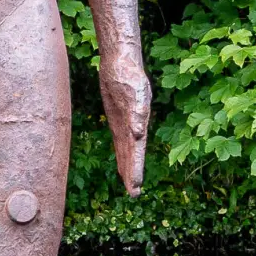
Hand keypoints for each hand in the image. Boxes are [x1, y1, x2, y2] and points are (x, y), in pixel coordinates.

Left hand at [99, 51, 151, 196]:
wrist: (121, 60)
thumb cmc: (129, 72)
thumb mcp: (134, 90)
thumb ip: (137, 112)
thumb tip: (138, 134)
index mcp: (139, 123)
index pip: (137, 152)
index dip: (136, 169)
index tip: (135, 187)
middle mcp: (133, 126)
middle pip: (133, 154)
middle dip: (133, 174)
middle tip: (133, 195)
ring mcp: (125, 123)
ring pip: (126, 150)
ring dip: (127, 167)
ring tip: (129, 186)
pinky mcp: (116, 118)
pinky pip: (119, 141)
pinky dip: (121, 154)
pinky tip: (121, 165)